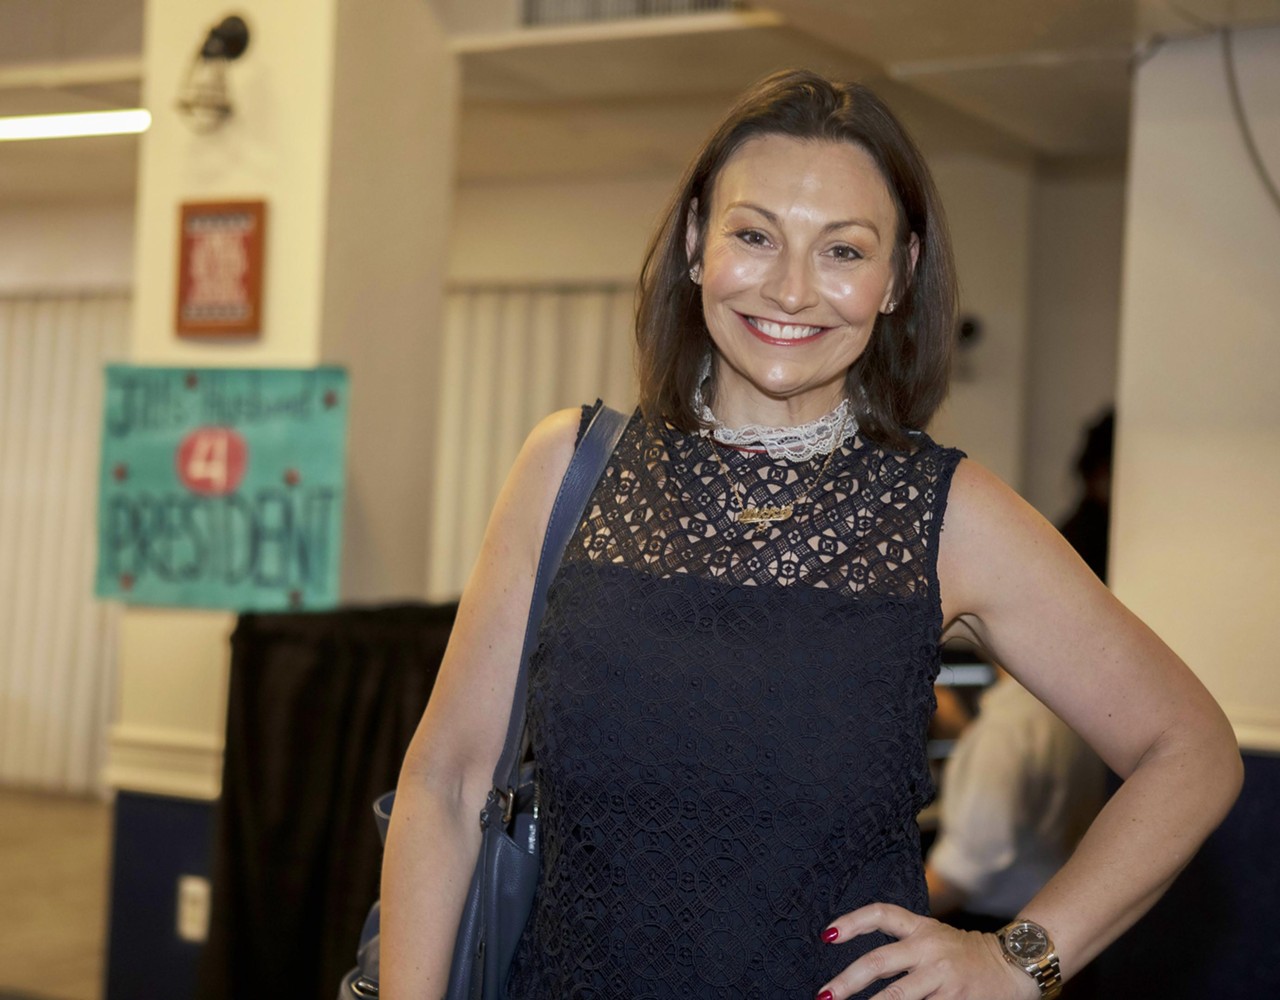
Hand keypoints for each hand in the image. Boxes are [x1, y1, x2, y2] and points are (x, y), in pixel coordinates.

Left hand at [816, 903, 1039, 999]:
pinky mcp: (955, 999)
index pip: (881, 914)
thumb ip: (903, 946)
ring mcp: (942, 976)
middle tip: (825, 995)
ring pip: (896, 996)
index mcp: (921, 927)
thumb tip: (863, 971)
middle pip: (878, 962)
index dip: (852, 922)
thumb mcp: (934, 937)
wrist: (1013, 964)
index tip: (827, 935)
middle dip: (847, 981)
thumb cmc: (964, 954)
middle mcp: (929, 948)